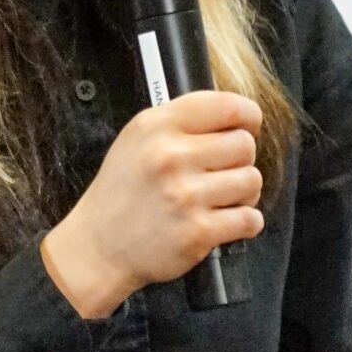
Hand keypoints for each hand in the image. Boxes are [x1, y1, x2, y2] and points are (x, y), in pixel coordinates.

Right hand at [41, 90, 263, 318]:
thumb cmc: (122, 192)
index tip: (248, 126)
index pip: (226, 106)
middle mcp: (171, 156)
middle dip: (240, 159)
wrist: (99, 246)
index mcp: (157, 126)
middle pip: (244, 144)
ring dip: (244, 192)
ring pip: (252, 181)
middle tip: (222, 172)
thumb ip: (180, 122)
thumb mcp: (136, 139)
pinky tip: (227, 221)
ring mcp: (185, 195)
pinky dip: (246, 222)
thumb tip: (235, 118)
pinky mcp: (198, 232)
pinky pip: (250, 219)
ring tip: (222, 198)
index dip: (247, 115)